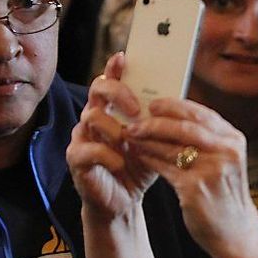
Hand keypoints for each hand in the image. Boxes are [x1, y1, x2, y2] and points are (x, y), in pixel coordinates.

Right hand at [67, 53, 156, 220]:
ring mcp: (83, 136)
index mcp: (113, 109)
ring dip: (115, 128)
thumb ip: (160, 123)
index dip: (115, 67)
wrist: (124, 200)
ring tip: (130, 142)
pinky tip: (121, 164)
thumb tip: (180, 104)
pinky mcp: (76, 159)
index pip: (111, 79)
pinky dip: (107, 155)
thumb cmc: (139, 167)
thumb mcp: (155, 142)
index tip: (125, 58)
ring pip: (91, 116)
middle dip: (118, 93)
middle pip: (98, 88)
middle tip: (138, 109)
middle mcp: (95, 117)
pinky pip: (87, 148)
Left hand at [124, 98, 257, 255]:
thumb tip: (172, 117)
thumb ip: (208, 140)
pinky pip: (165, 168)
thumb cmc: (225, 195)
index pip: (201, 114)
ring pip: (172, 147)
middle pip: (185, 127)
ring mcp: (212, 170)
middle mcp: (226, 152)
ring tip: (131, 136)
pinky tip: (138, 156)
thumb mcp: (226, 161)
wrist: (235, 232)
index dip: (174, 106)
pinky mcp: (195, 189)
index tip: (153, 103)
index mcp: (234, 140)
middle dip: (156, 121)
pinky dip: (149, 159)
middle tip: (135, 120)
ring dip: (147, 140)